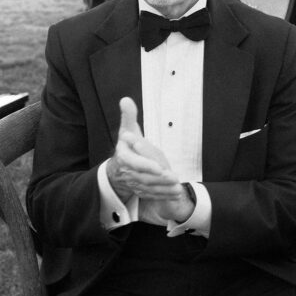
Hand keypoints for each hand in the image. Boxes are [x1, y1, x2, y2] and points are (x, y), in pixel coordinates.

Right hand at [107, 98, 192, 223]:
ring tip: (177, 187)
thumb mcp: (126, 130)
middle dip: (160, 179)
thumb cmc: (126, 146)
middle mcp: (128, 171)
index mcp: (124, 156)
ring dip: (164, 189)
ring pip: (149, 187)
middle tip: (174, 178)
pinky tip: (175, 193)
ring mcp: (134, 183)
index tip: (159, 168)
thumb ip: (128, 116)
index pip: (134, 163)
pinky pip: (152, 194)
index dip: (146, 165)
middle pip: (144, 177)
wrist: (118, 168)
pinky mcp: (140, 190)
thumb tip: (125, 99)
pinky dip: (164, 195)